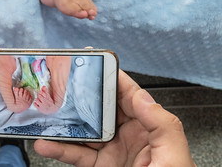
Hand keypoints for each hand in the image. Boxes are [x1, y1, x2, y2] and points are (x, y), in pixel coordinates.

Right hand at [34, 70, 196, 166]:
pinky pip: (77, 154)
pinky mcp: (100, 166)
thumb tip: (142, 96)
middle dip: (82, 99)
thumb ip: (162, 125)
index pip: (129, 96)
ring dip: (64, 126)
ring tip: (48, 117)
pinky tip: (48, 144)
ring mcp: (112, 151)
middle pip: (101, 110)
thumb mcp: (174, 156)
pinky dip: (60, 149)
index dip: (112, 79)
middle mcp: (129, 136)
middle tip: (63, 90)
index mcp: (150, 128)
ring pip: (84, 132)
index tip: (96, 66)